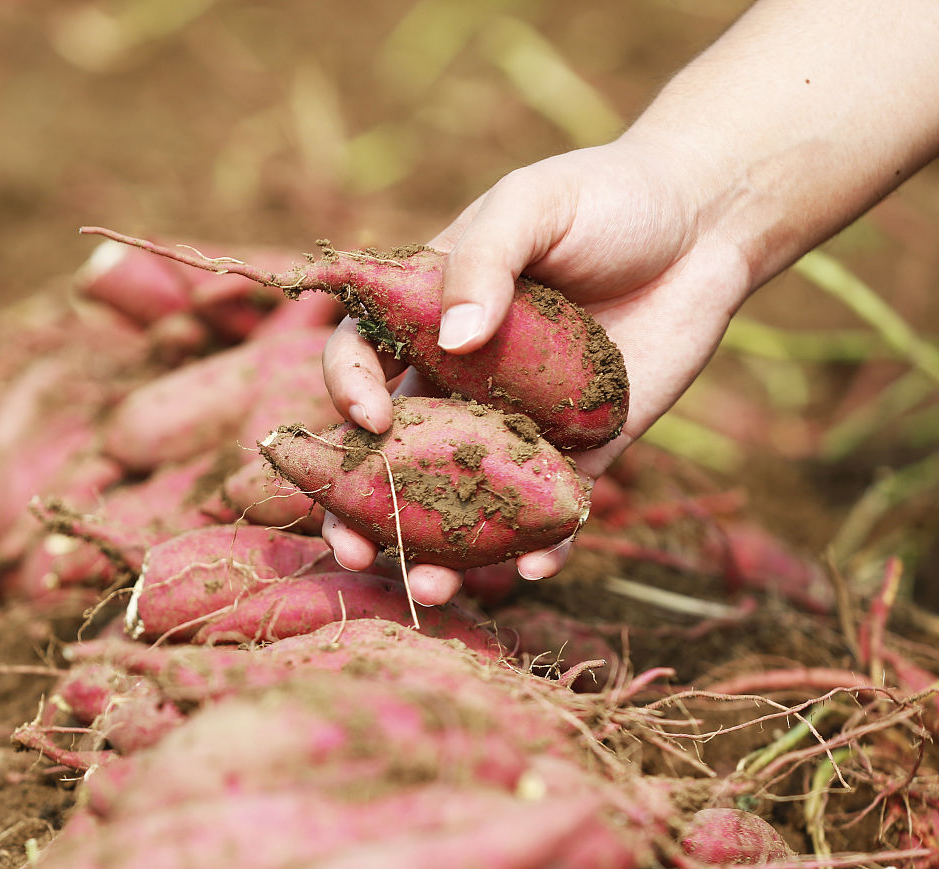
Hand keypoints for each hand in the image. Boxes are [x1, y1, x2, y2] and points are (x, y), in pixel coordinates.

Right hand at [321, 137, 752, 604]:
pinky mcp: (582, 449)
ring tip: (434, 589)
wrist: (703, 225)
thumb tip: (451, 342)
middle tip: (354, 548)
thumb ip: (485, 260)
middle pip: (393, 452)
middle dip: (364, 505)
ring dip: (440, 551)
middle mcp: (460, 378)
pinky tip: (532, 567)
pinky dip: (539, 546)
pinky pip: (549, 509)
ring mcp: (517, 421)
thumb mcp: (533, 204)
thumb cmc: (606, 197)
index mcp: (427, 315)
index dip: (348, 391)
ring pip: (462, 497)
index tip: (371, 415)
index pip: (360, 359)